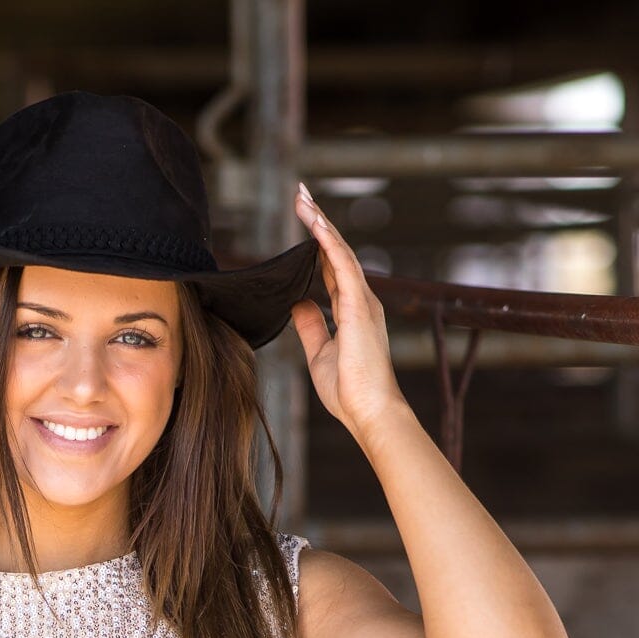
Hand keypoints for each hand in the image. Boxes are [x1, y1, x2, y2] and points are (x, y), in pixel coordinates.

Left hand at [290, 182, 407, 444]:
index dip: (317, 245)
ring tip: (302, 199)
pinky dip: (328, 243)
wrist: (369, 412)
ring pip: (340, 252)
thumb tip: (298, 303)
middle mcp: (361, 300)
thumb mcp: (319, 353)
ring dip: (321, 224)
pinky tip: (315, 223)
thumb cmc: (349, 391)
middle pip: (337, 252)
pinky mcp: (359, 307)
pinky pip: (343, 265)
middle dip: (319, 222)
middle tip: (301, 195)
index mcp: (352, 310)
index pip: (331, 268)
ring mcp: (363, 301)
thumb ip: (311, 326)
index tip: (302, 221)